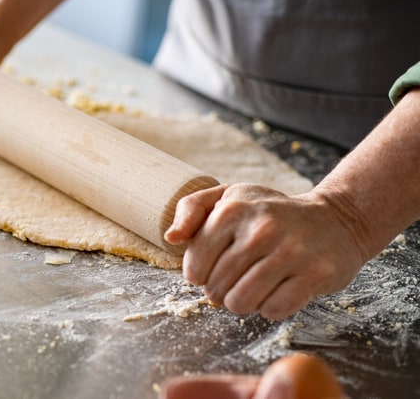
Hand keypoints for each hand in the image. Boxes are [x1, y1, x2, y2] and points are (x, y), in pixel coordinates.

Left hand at [164, 184, 368, 319]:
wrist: (335, 219)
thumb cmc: (270, 211)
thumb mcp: (228, 197)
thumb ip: (191, 210)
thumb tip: (172, 238)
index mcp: (232, 210)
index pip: (194, 266)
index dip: (199, 275)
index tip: (213, 267)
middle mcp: (261, 229)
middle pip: (216, 288)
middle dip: (221, 290)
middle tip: (238, 277)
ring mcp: (291, 252)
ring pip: (242, 303)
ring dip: (244, 302)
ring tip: (255, 284)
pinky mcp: (316, 274)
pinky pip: (275, 310)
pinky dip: (272, 307)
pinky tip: (280, 288)